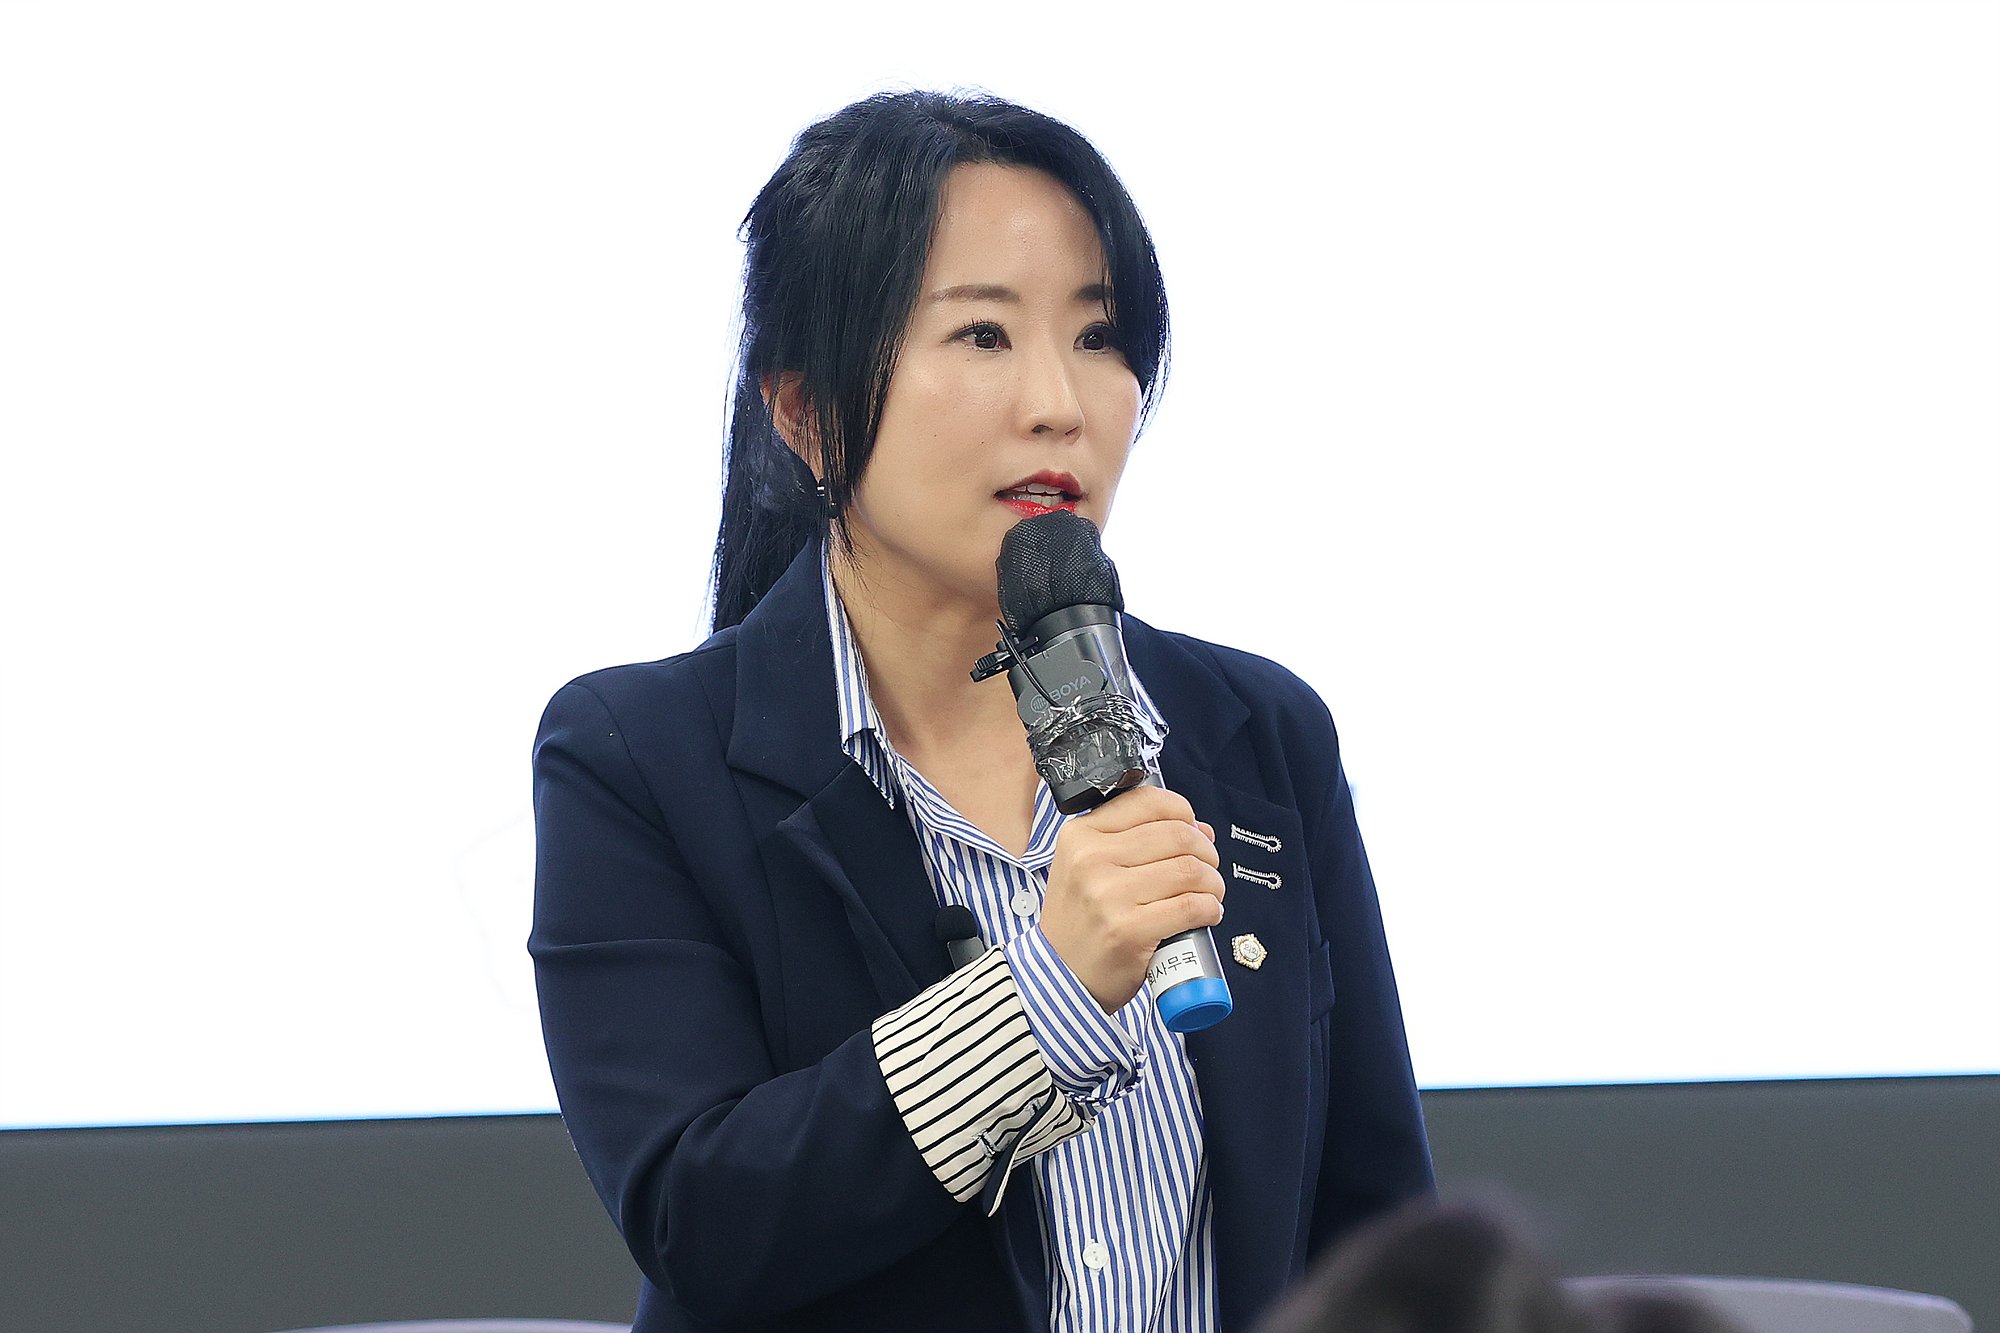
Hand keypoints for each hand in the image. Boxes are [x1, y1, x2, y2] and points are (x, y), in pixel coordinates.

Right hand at [1039, 786, 1224, 1013]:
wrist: (1061, 975)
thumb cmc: (1081, 921)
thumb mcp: (1086, 867)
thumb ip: (1135, 841)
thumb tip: (1200, 829)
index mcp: (1080, 836)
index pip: (1148, 802)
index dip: (1183, 813)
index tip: (1193, 830)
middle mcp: (1091, 860)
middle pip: (1177, 836)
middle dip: (1206, 852)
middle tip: (1208, 869)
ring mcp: (1109, 896)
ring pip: (1190, 870)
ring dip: (1213, 882)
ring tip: (1210, 894)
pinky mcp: (1130, 931)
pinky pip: (1192, 907)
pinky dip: (1211, 908)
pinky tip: (1208, 913)